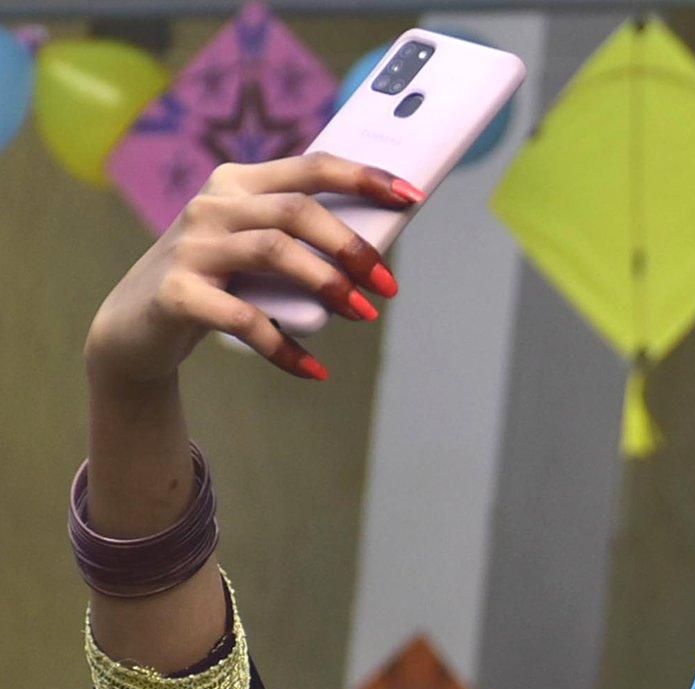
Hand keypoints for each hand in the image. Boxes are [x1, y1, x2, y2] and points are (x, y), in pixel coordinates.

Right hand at [83, 153, 419, 389]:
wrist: (135, 326)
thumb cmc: (217, 282)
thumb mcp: (255, 249)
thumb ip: (300, 239)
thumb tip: (376, 254)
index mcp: (237, 183)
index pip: (310, 167)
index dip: (364, 177)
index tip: (411, 197)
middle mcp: (212, 206)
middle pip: (297, 211)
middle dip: (351, 246)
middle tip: (388, 285)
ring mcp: (190, 248)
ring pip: (273, 251)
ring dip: (327, 285)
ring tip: (363, 314)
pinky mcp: (176, 294)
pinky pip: (244, 319)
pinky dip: (285, 347)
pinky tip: (314, 369)